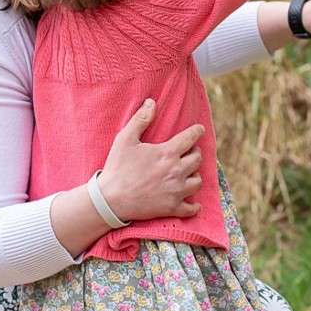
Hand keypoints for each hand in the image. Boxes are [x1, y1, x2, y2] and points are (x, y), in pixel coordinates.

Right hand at [98, 99, 203, 221]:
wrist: (110, 199)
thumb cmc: (117, 167)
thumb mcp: (125, 139)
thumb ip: (140, 120)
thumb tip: (151, 102)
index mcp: (167, 153)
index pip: (190, 138)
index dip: (197, 131)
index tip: (200, 129)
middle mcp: (176, 171)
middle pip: (197, 159)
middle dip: (195, 153)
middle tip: (190, 152)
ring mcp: (176, 191)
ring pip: (197, 182)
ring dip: (195, 175)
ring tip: (189, 173)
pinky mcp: (171, 208)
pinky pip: (191, 208)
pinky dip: (194, 206)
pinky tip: (193, 203)